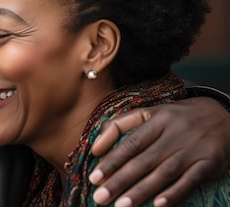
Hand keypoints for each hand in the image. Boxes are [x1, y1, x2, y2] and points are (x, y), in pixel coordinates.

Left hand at [89, 96, 229, 206]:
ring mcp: (192, 148)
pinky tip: (158, 205)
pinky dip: (174, 193)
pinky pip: (190, 180)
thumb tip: (95, 146)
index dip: (111, 161)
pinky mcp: (210, 161)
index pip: (130, 143)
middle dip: (120, 180)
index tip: (94, 177)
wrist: (222, 115)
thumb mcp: (148, 113)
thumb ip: (118, 125)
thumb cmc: (176, 118)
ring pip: (164, 172)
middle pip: (143, 160)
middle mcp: (174, 133)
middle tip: (101, 197)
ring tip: (122, 205)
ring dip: (142, 191)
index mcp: (156, 119)